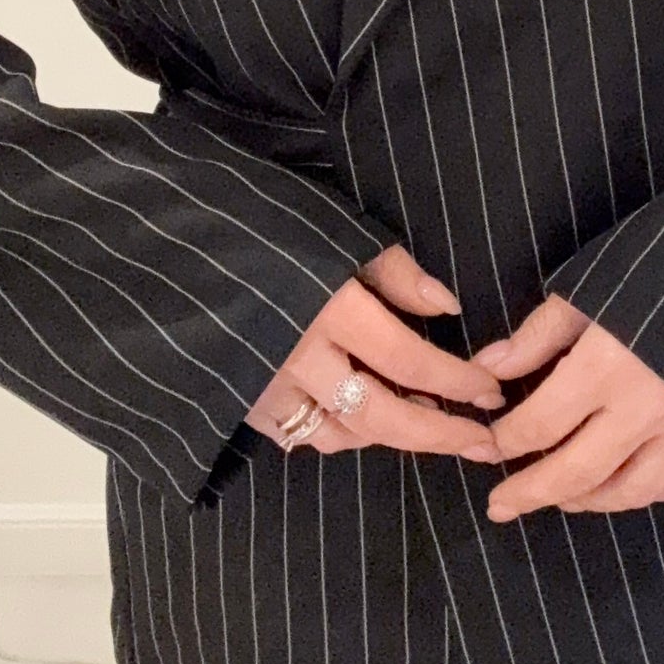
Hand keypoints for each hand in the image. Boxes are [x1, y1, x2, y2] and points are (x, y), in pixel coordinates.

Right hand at [245, 245, 504, 463]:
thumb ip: (392, 271)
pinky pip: (301, 437)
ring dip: (389, 433)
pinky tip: (361, 417)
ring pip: (342, 434)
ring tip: (425, 418)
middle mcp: (299, 358)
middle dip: (439, 434)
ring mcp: (265, 388)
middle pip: (382, 415)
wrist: (171, 241)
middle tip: (482, 443)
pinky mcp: (240, 405)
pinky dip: (339, 433)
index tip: (492, 393)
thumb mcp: (333, 227)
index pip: (409, 360)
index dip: (457, 381)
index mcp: (328, 308)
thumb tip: (446, 307)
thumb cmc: (261, 220)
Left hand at [473, 295, 663, 518]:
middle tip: (500, 505)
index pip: (539, 425)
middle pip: (575, 473)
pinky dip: (641, 493)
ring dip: (585, 501)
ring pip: (627, 492)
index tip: (490, 444)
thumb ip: (540, 334)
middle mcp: (645, 410)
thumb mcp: (593, 286)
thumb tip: (491, 367)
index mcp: (606, 366)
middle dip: (530, 493)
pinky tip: (620, 485)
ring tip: (558, 496)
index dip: (506, 441)